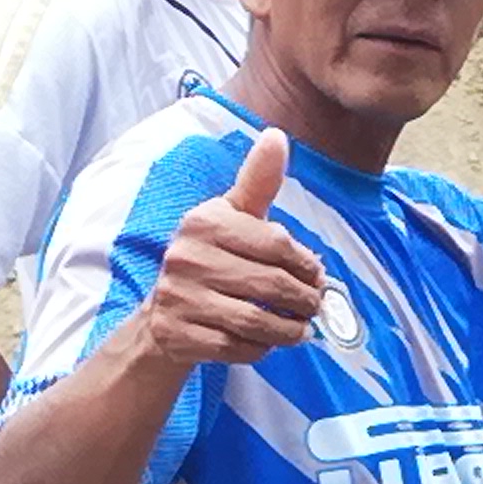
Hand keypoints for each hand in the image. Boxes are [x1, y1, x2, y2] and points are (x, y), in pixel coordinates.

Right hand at [134, 127, 324, 373]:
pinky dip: (260, 348)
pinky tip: (268, 341)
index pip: (274, 243)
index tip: (318, 276)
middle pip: (269, 284)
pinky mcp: (179, 334)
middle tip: (315, 306)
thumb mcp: (232, 216)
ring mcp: (180, 298)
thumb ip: (257, 182)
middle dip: (303, 300)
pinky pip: (235, 346)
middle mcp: (186, 257)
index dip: (306, 263)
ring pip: (254, 320)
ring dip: (288, 329)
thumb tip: (276, 135)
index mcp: (204, 222)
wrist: (163, 314)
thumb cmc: (212, 258)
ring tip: (302, 328)